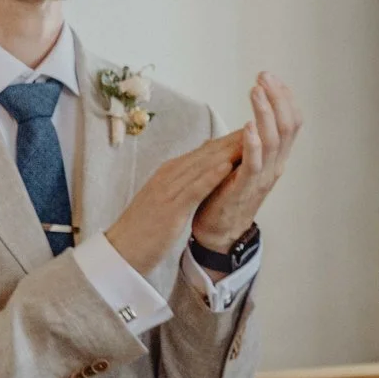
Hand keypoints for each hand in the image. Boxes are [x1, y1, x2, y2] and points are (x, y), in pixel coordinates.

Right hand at [106, 132, 242, 273]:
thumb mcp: (164, 199)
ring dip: (226, 153)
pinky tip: (227, 168)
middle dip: (232, 141)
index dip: (227, 141)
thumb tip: (201, 168)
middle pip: (205, 154)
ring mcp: (167, 191)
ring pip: (201, 167)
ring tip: (249, 140)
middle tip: (258, 125)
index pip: (202, 152)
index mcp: (168, 173)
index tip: (250, 130)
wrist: (120, 252)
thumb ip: (181, 183)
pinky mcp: (169, 209)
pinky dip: (210, 177)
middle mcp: (168, 177)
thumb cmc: (144, 228)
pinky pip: (193, 190)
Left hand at [193, 74, 302, 251]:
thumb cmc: (225, 194)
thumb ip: (249, 143)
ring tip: (257, 91)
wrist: (216, 231)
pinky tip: (248, 125)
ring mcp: (264, 177)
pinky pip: (255, 163)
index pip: (290, 122)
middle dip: (278, 98)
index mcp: (276, 157)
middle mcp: (276, 164)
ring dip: (266, 113)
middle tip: (265, 76)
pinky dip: (254, 143)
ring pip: (275, 139)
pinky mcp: (247, 188)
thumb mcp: (241, 162)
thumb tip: (253, 118)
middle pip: (288, 125)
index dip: (284, 98)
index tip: (271, 77)